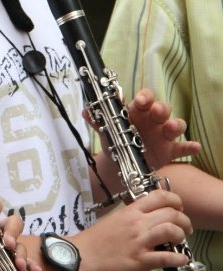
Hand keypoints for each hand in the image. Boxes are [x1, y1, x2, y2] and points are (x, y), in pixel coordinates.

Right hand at [72, 190, 192, 270]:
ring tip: (180, 242)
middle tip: (184, 229)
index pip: (160, 197)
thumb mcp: (113, 222)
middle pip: (171, 213)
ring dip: (181, 236)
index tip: (178, 208)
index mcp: (130, 212)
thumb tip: (146, 223)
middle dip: (184, 221)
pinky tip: (180, 259)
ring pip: (172, 230)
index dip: (175, 200)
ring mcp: (139, 242)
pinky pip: (166, 257)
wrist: (79, 257)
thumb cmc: (93, 241)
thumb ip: (131, 220)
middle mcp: (137, 223)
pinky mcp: (139, 261)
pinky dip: (179, 258)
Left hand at [84, 88, 199, 169]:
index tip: (142, 101)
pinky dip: (189, 147)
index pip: (145, 99)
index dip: (145, 97)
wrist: (120, 162)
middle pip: (162, 109)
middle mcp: (153, 121)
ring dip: (176, 125)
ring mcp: (163, 135)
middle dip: (161, 109)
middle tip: (155, 112)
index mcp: (139, 112)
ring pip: (175, 126)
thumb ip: (98, 121)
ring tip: (172, 128)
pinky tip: (194, 147)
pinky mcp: (169, 150)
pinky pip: (182, 148)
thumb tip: (85, 111)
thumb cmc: (116, 141)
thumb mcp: (107, 131)